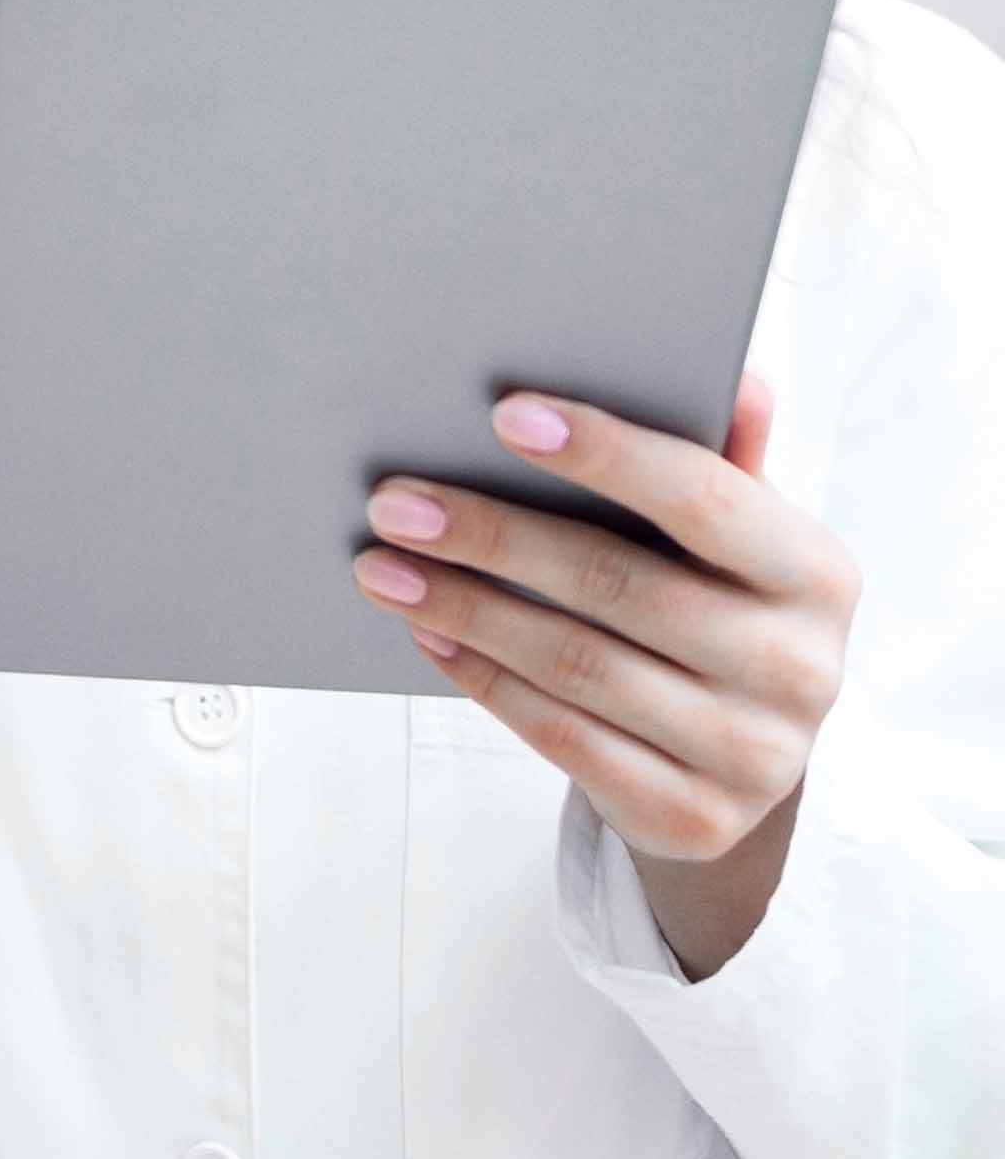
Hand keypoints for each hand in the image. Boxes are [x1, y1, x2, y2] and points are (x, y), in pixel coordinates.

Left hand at [350, 375, 861, 975]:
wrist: (746, 760)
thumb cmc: (719, 609)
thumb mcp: (740, 540)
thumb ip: (725, 462)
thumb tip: (735, 376)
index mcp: (816, 575)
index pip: (703, 499)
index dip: (605, 455)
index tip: (502, 414)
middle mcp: (799, 668)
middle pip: (618, 585)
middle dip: (492, 537)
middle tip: (391, 503)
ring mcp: (753, 753)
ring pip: (577, 666)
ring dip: (464, 608)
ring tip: (378, 567)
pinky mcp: (694, 818)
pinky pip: (563, 737)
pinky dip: (482, 679)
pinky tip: (426, 631)